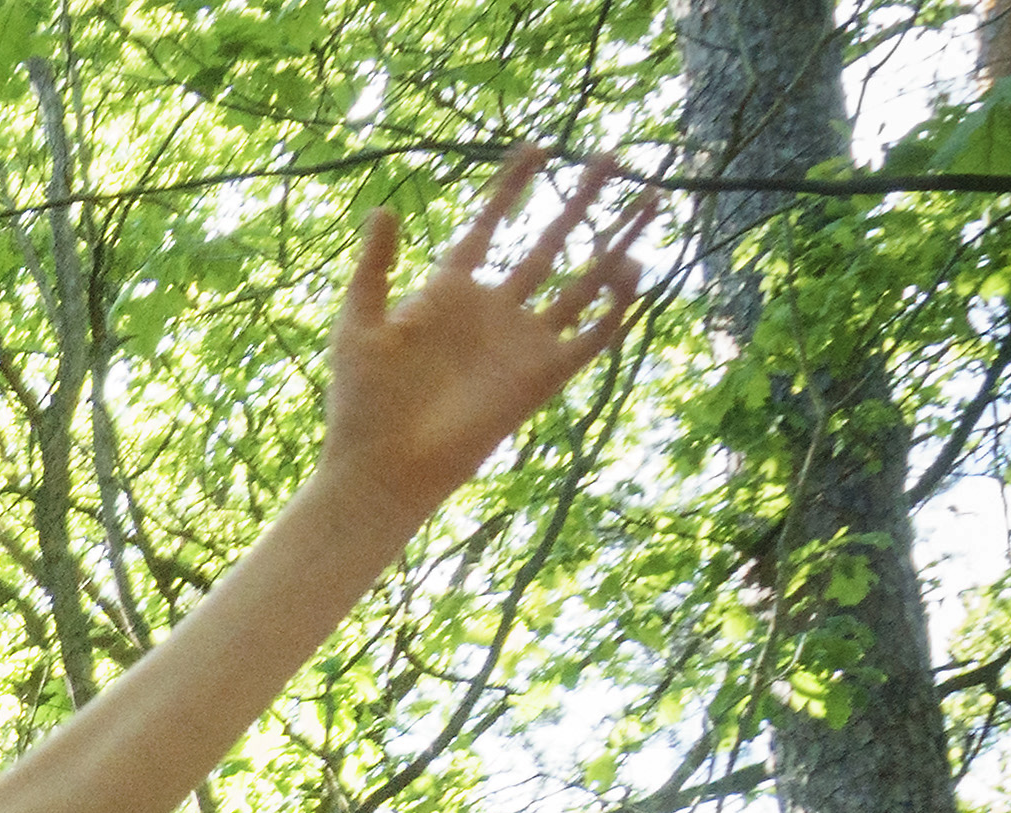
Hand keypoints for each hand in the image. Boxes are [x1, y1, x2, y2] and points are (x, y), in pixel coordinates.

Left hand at [320, 149, 649, 513]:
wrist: (383, 467)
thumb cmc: (363, 402)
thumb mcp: (358, 325)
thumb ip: (374, 267)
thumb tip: (384, 207)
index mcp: (450, 293)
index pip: (491, 225)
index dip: (513, 188)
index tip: (539, 147)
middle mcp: (495, 311)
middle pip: (550, 243)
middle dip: (581, 200)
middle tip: (614, 156)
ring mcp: (523, 342)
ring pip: (584, 280)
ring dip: (618, 241)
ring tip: (652, 197)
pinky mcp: (543, 376)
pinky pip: (594, 334)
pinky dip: (618, 304)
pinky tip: (632, 267)